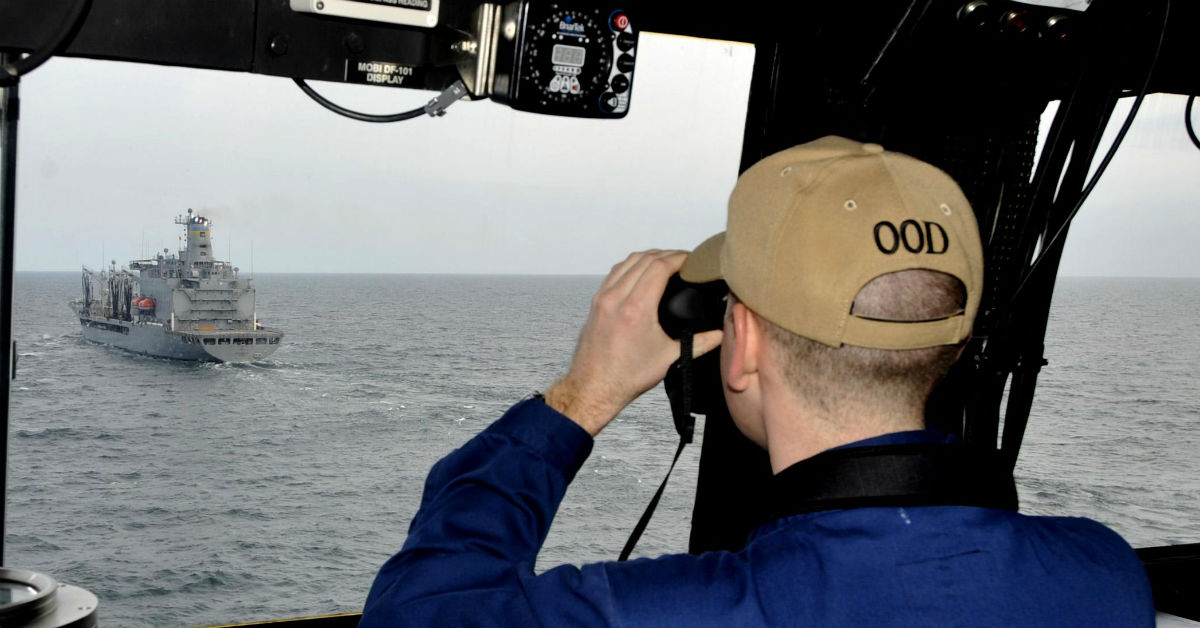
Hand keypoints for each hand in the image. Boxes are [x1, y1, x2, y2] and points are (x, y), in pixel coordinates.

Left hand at [545, 250, 723, 435]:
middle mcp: (616, 297)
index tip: (692, 259)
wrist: (593, 386)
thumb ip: (699, 343)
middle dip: (666, 254)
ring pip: (627, 262)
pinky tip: (642, 272)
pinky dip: (631, 265)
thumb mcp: (669, 358)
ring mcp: (603, 298)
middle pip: (644, 259)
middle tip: (684, 260)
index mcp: (636, 308)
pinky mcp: (596, 302)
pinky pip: (615, 272)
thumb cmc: (626, 376)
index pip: (659, 266)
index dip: (679, 257)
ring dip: (648, 256)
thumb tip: (720, 334)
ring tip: (666, 262)